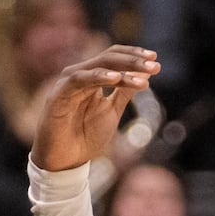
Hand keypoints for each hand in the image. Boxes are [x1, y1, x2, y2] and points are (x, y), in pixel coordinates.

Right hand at [30, 45, 159, 172]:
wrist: (65, 160)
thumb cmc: (85, 136)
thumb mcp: (112, 111)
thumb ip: (125, 92)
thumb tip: (145, 74)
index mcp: (93, 78)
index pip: (114, 57)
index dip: (134, 55)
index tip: (156, 60)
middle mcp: (81, 75)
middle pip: (109, 58)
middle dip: (134, 60)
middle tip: (155, 65)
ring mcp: (69, 82)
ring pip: (98, 66)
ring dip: (123, 68)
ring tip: (144, 74)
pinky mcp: (59, 93)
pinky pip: (80, 79)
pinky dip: (98, 76)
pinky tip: (116, 78)